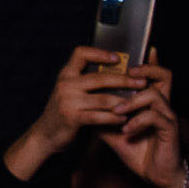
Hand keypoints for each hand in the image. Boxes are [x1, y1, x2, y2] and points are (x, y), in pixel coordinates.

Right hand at [5, 45, 141, 179]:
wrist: (45, 134)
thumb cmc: (64, 111)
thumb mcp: (69, 91)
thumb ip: (85, 82)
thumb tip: (116, 72)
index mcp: (66, 75)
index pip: (81, 54)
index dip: (100, 53)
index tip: (117, 58)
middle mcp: (66, 85)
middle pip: (100, 77)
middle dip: (125, 80)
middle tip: (142, 83)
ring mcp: (68, 101)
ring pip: (104, 99)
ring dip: (124, 102)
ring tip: (139, 103)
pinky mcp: (72, 117)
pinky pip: (99, 116)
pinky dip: (114, 118)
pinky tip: (125, 119)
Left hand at [99, 52, 186, 187]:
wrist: (154, 174)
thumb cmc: (137, 150)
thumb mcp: (114, 132)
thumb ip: (102, 117)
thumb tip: (82, 106)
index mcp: (150, 103)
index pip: (151, 76)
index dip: (145, 63)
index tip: (129, 54)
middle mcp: (162, 105)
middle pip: (164, 76)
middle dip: (146, 70)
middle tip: (127, 72)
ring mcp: (168, 116)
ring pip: (154, 95)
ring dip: (132, 101)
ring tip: (117, 112)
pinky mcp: (171, 129)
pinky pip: (155, 117)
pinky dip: (138, 121)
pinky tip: (126, 131)